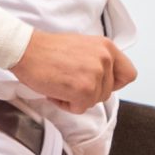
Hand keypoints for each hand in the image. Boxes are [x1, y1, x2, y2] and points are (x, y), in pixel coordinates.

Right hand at [10, 31, 135, 112]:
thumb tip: (102, 80)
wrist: (25, 50)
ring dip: (75, 98)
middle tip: (68, 82)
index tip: (99, 83)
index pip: (128, 74)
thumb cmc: (47, 50)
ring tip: (60, 84)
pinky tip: (55, 91)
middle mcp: (105, 58)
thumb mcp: (82, 46)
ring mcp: (96, 74)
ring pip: (94, 101)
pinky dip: (66, 105)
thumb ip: (97, 60)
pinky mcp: (84, 89)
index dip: (114, 83)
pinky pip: (80, 108)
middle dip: (88, 92)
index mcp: (106, 47)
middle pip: (108, 92)